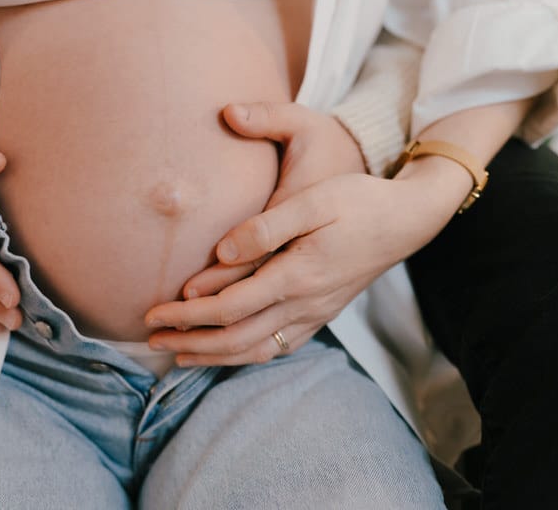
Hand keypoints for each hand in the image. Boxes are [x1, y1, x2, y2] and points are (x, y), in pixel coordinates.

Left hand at [145, 101, 463, 364]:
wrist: (406, 219)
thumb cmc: (357, 201)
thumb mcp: (312, 201)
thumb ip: (265, 228)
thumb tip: (221, 252)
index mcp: (297, 275)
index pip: (229, 307)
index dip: (187, 314)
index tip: (154, 311)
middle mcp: (305, 304)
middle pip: (236, 337)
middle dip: (190, 342)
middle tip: (152, 339)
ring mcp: (315, 314)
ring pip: (256, 350)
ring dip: (214, 355)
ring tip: (179, 355)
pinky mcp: (321, 314)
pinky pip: (279, 347)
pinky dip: (246, 355)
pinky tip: (227, 353)